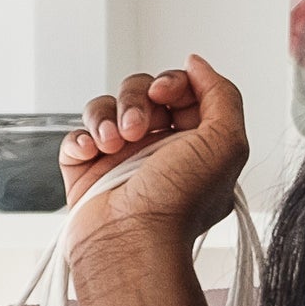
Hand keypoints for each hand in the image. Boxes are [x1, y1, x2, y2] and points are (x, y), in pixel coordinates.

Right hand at [61, 56, 248, 251]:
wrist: (132, 241)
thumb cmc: (180, 202)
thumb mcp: (227, 142)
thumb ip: (222, 94)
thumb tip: (197, 64)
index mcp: (193, 141)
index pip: (178, 89)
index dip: (171, 82)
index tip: (166, 93)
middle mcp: (157, 148)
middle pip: (139, 91)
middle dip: (136, 100)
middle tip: (138, 128)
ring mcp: (119, 159)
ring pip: (105, 108)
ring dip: (106, 117)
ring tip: (112, 144)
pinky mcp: (86, 172)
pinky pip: (77, 137)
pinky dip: (80, 140)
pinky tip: (91, 153)